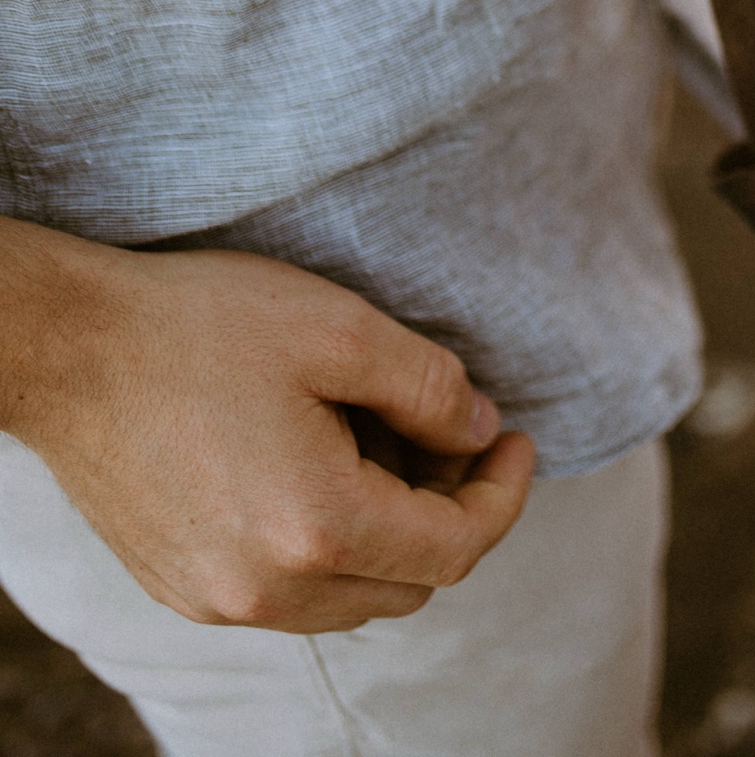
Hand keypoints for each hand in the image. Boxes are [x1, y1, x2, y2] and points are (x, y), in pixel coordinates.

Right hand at [2, 223, 534, 631]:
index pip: (455, 547)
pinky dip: (330, 548)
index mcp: (317, 528)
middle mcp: (267, 589)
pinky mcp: (181, 588)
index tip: (516, 435)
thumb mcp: (340, 329)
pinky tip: (321, 469)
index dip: (502, 492)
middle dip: (451, 513)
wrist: (68, 348)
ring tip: (387, 445)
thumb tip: (479, 429)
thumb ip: (429, 388)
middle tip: (454, 432)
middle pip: (409, 583)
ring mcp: (218, 600)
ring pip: (351, 599)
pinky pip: (289, 596)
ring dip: (391, 536)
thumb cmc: (201, 325)